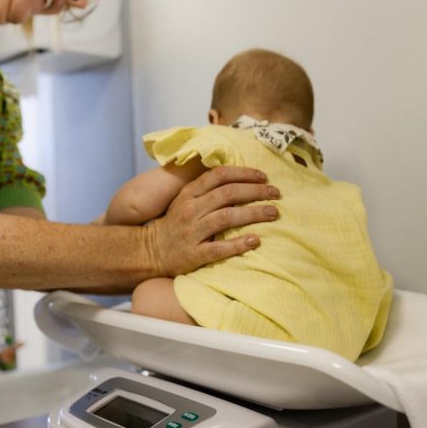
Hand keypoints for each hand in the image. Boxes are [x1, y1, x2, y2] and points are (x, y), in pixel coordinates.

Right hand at [145, 165, 279, 276]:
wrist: (150, 251)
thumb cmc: (174, 224)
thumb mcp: (184, 200)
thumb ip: (206, 189)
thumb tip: (237, 178)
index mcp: (189, 193)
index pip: (219, 176)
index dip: (244, 173)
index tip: (264, 176)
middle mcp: (191, 210)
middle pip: (228, 194)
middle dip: (256, 191)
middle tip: (276, 193)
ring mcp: (192, 232)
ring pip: (227, 218)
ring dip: (254, 214)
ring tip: (273, 213)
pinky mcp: (194, 254)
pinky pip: (220, 248)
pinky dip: (239, 244)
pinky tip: (256, 240)